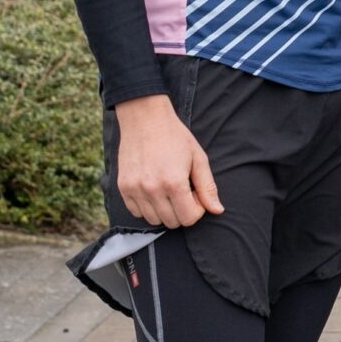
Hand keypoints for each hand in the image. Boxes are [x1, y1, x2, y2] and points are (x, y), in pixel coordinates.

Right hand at [113, 94, 221, 228]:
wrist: (145, 119)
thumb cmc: (175, 137)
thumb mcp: (198, 158)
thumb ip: (208, 187)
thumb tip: (217, 210)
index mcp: (174, 183)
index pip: (188, 218)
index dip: (197, 210)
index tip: (196, 194)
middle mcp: (152, 190)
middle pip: (171, 222)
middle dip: (182, 211)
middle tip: (183, 191)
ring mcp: (135, 190)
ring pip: (153, 220)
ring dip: (164, 210)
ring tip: (168, 190)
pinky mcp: (123, 188)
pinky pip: (136, 212)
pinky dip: (147, 207)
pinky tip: (154, 190)